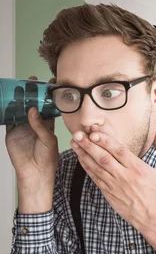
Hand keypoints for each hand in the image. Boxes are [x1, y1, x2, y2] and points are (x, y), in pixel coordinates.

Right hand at [5, 76, 57, 212]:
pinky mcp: (12, 132)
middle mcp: (35, 123)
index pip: (49, 106)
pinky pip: (9, 118)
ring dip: (19, 98)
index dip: (49, 96)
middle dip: (32, 92)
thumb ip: (41, 126)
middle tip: (32, 80)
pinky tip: (5, 100)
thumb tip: (33, 110)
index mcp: (48, 124)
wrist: (35, 173)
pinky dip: (6, 110)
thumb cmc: (47, 158)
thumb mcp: (48, 140)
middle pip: (33, 104)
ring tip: (18, 86)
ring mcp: (23, 126)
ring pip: (20, 109)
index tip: (52, 83)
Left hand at [70, 130, 155, 230]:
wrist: (152, 216)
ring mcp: (115, 185)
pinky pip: (95, 177)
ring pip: (96, 167)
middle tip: (78, 135)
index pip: (119, 152)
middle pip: (104, 158)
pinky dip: (86, 167)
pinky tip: (80, 158)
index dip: (106, 141)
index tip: (95, 133)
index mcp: (139, 169)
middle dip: (89, 145)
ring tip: (74, 143)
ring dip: (84, 154)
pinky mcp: (108, 192)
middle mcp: (125, 176)